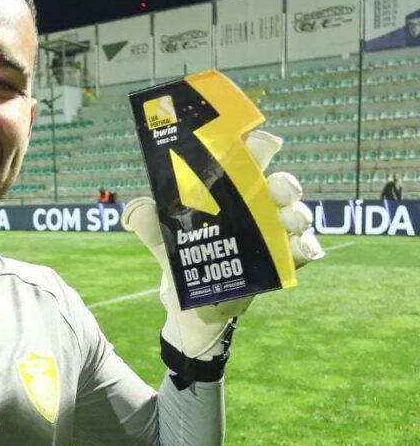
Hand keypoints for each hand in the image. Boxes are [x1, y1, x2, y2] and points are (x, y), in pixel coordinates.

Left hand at [122, 129, 323, 360]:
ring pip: (297, 214)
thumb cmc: (183, 260)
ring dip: (298, 213)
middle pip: (281, 185)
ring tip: (289, 220)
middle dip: (284, 183)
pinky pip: (304, 250)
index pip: (248, 162)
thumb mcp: (163, 241)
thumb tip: (139, 209)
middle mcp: (258, 208)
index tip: (259, 139)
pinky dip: (307, 247)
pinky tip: (303, 248)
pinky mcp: (282, 262)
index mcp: (231, 193)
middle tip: (277, 187)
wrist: (192, 306)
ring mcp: (274, 234)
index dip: (256, 146)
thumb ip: (150, 224)